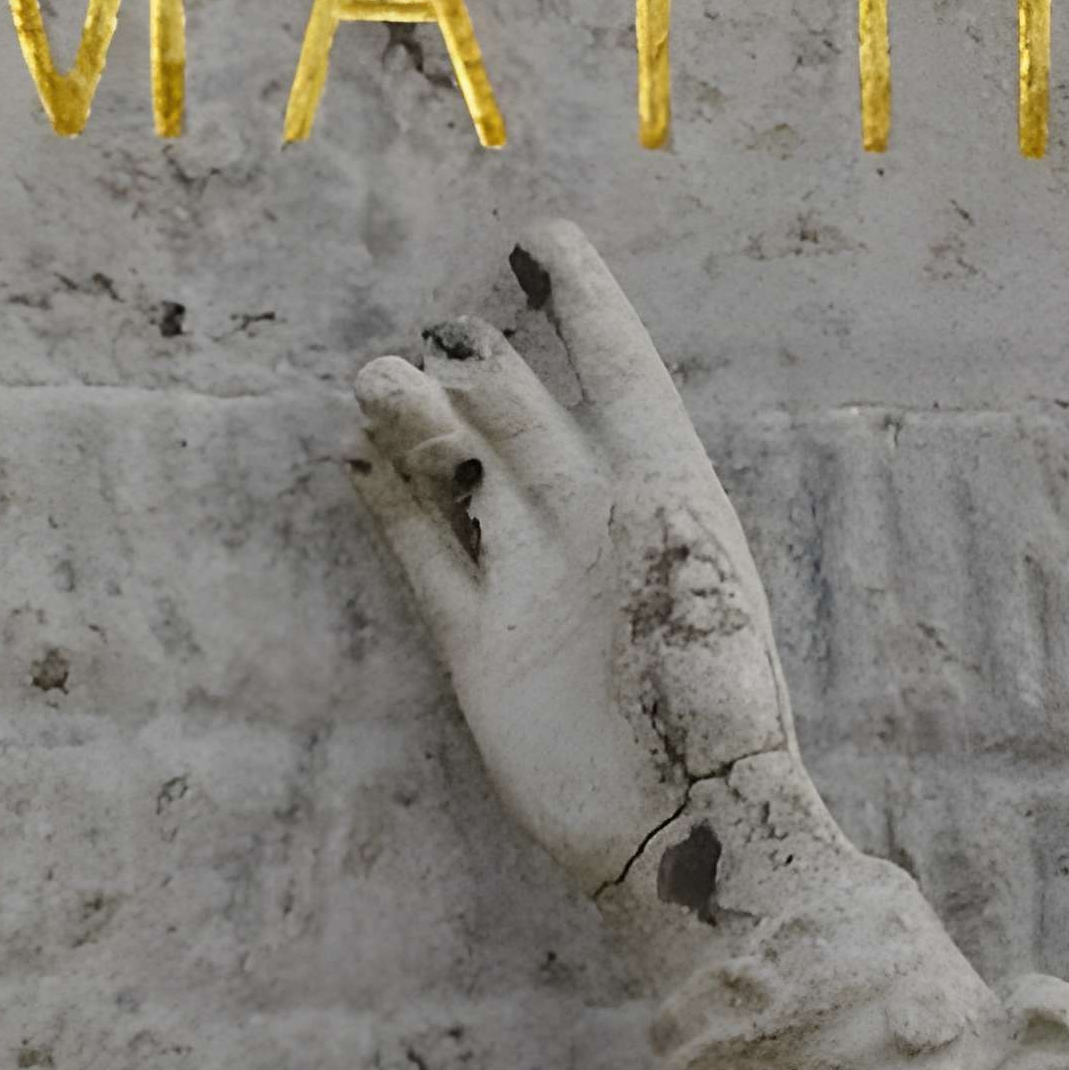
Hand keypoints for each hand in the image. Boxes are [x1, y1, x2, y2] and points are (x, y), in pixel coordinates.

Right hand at [349, 219, 814, 894]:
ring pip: (465, 478)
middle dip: (482, 371)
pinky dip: (393, 509)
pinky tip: (356, 460)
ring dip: (423, 426)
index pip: (619, 374)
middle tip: (437, 341)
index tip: (540, 239)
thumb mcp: (688, 581)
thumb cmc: (712, 702)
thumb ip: (623, 498)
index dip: (585, 306)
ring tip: (376, 378)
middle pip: (525, 418)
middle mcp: (595, 524)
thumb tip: (546, 411)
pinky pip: (428, 560)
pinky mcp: (480, 647)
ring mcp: (533, 581)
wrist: (681, 830)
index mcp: (666, 493)